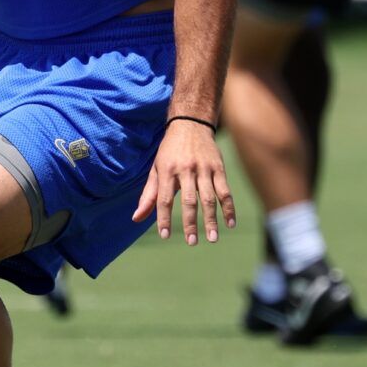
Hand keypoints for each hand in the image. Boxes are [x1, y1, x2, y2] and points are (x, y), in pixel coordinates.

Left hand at [134, 119, 233, 245]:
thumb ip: (148, 195)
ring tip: (212, 238)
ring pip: (209, 198)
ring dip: (212, 219)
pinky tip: (230, 223)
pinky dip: (229, 208)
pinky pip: (225, 191)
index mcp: (167, 171)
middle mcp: (186, 170)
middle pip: (189, 200)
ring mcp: (204, 169)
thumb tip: (136, 218)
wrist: (190, 123)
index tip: (164, 235)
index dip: (164, 218)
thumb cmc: (170, 151)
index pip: (164, 198)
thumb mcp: (156, 169)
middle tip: (191, 242)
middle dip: (190, 223)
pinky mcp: (218, 168)